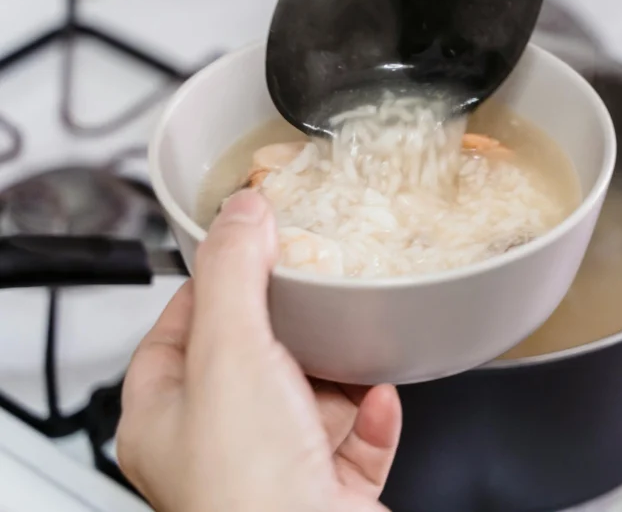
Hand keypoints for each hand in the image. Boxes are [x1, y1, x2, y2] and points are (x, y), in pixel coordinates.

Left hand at [116, 190, 401, 511]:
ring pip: (312, 398)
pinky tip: (381, 397)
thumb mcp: (229, 353)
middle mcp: (217, 446)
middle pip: (256, 360)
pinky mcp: (329, 492)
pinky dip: (372, 415)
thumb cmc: (248, 488)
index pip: (181, 328)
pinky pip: (356, 439)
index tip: (251, 247)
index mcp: (167, 416)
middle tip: (319, 285)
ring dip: (341, 371)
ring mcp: (276, 470)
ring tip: (360, 338)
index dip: (217, 282)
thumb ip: (234, 274)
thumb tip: (241, 211)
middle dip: (295, 325)